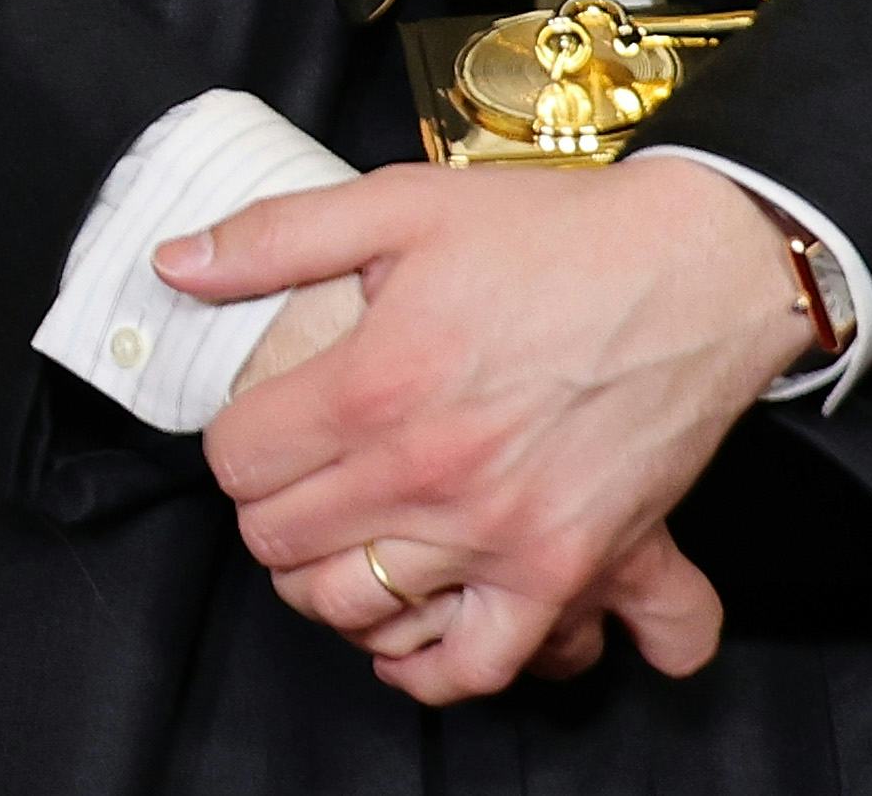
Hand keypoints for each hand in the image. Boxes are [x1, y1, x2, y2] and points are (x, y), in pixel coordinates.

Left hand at [171, 157, 802, 702]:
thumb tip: (176, 264)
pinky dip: (428, 668)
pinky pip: (477, 664)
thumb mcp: (399, 203)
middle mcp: (430, 475)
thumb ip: (275, 238)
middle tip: (295, 478)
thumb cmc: (554, 237)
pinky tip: (404, 638)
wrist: (695, 273)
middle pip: (282, 543)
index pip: (239, 461)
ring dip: (327, 581)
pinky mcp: (565, 570)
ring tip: (337, 542)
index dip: (236, 441)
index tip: (262, 425)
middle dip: (270, 509)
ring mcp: (499, 535)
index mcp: (376, 385)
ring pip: (354, 609)